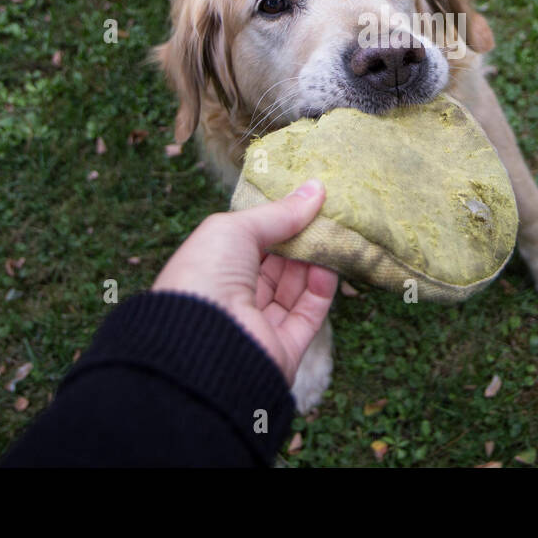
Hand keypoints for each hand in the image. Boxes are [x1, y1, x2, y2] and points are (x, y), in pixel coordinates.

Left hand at [152, 179, 336, 383]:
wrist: (204, 344)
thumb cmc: (205, 275)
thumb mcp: (235, 230)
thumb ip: (277, 213)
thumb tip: (315, 188)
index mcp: (210, 271)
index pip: (249, 244)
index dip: (275, 223)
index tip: (304, 201)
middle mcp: (232, 300)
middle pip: (275, 266)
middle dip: (300, 241)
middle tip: (326, 215)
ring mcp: (259, 325)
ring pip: (294, 289)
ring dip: (314, 262)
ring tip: (333, 234)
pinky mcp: (284, 348)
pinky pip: (308, 314)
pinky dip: (322, 289)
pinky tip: (330, 264)